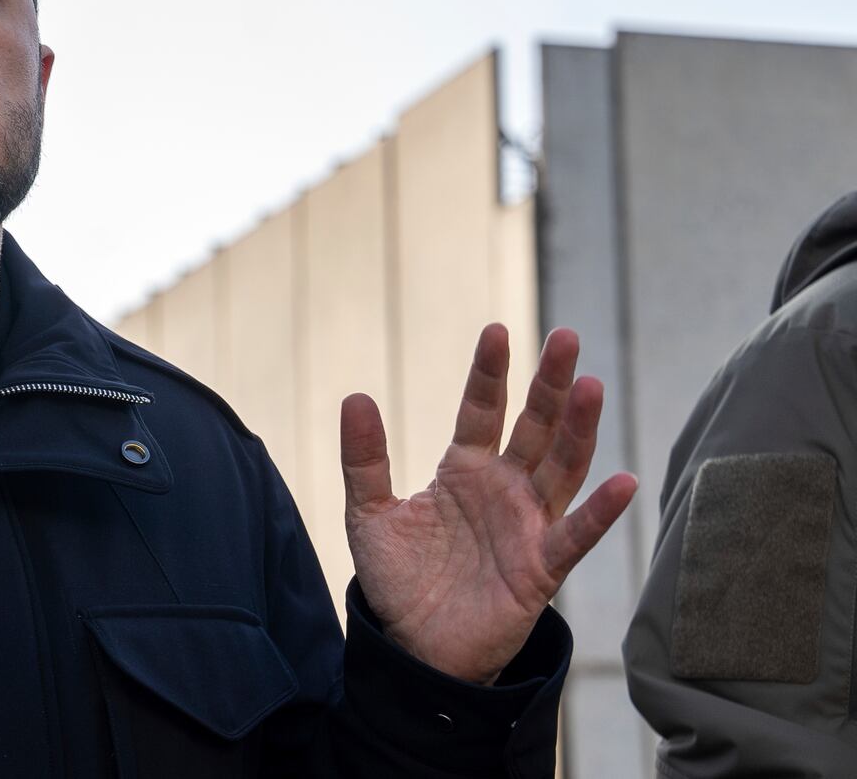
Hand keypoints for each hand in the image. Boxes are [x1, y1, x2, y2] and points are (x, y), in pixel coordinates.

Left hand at [340, 324, 635, 683]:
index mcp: (464, 469)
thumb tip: (356, 396)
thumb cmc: (399, 579)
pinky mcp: (541, 568)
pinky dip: (600, 511)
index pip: (482, 410)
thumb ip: (364, 459)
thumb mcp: (370, 513)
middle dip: (549, 384)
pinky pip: (576, 535)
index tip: (496, 331)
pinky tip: (623, 481)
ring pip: (561, 467)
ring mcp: (527, 524)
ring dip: (578, 429)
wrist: (414, 647)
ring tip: (589, 386)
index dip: (489, 373)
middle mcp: (503, 488)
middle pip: (534, 426)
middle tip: (565, 337)